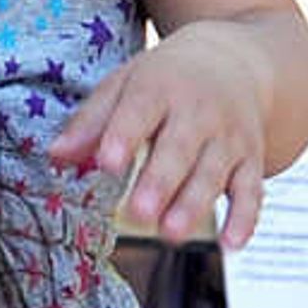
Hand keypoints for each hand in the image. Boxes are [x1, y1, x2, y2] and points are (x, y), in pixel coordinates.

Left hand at [48, 31, 274, 247]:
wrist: (236, 62)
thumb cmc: (166, 80)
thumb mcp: (126, 85)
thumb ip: (90, 122)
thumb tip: (55, 157)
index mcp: (160, 87)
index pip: (141, 110)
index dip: (125, 136)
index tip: (108, 163)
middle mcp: (199, 112)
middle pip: (179, 148)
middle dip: (160, 181)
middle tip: (137, 213)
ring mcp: (229, 137)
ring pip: (213, 173)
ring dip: (194, 205)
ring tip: (170, 234)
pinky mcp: (251, 160)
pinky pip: (251, 191)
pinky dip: (244, 219)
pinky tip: (230, 246)